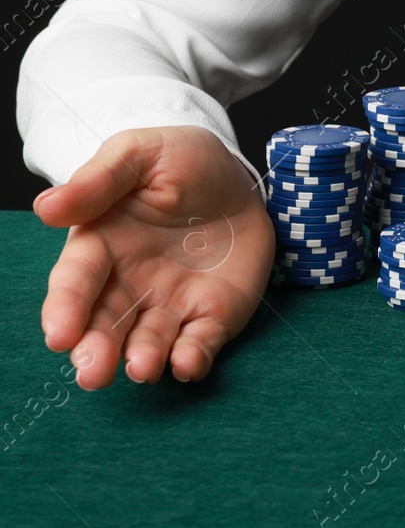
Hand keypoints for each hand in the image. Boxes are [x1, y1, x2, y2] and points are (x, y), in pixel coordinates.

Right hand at [33, 127, 274, 388]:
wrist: (235, 176)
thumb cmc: (177, 161)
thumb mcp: (137, 155)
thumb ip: (98, 181)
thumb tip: (45, 207)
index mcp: (101, 245)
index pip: (77, 281)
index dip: (67, 308)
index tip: (59, 334)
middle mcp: (129, 284)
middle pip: (106, 323)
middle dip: (97, 349)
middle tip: (93, 372)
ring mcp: (170, 303)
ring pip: (149, 340)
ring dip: (144, 358)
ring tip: (142, 369)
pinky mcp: (211, 313)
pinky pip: (200, 341)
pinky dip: (193, 358)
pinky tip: (188, 366)